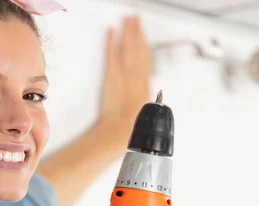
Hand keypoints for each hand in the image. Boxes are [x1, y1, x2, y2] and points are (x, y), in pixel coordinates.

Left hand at [97, 15, 152, 148]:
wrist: (117, 134)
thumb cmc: (128, 129)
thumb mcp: (141, 114)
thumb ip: (142, 99)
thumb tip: (143, 94)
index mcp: (144, 87)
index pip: (147, 60)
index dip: (145, 45)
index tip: (144, 34)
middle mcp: (136, 79)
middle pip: (139, 51)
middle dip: (138, 33)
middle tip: (136, 19)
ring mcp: (124, 77)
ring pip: (128, 49)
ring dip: (129, 32)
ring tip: (128, 19)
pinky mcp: (111, 78)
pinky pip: (112, 56)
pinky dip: (112, 42)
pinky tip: (112, 31)